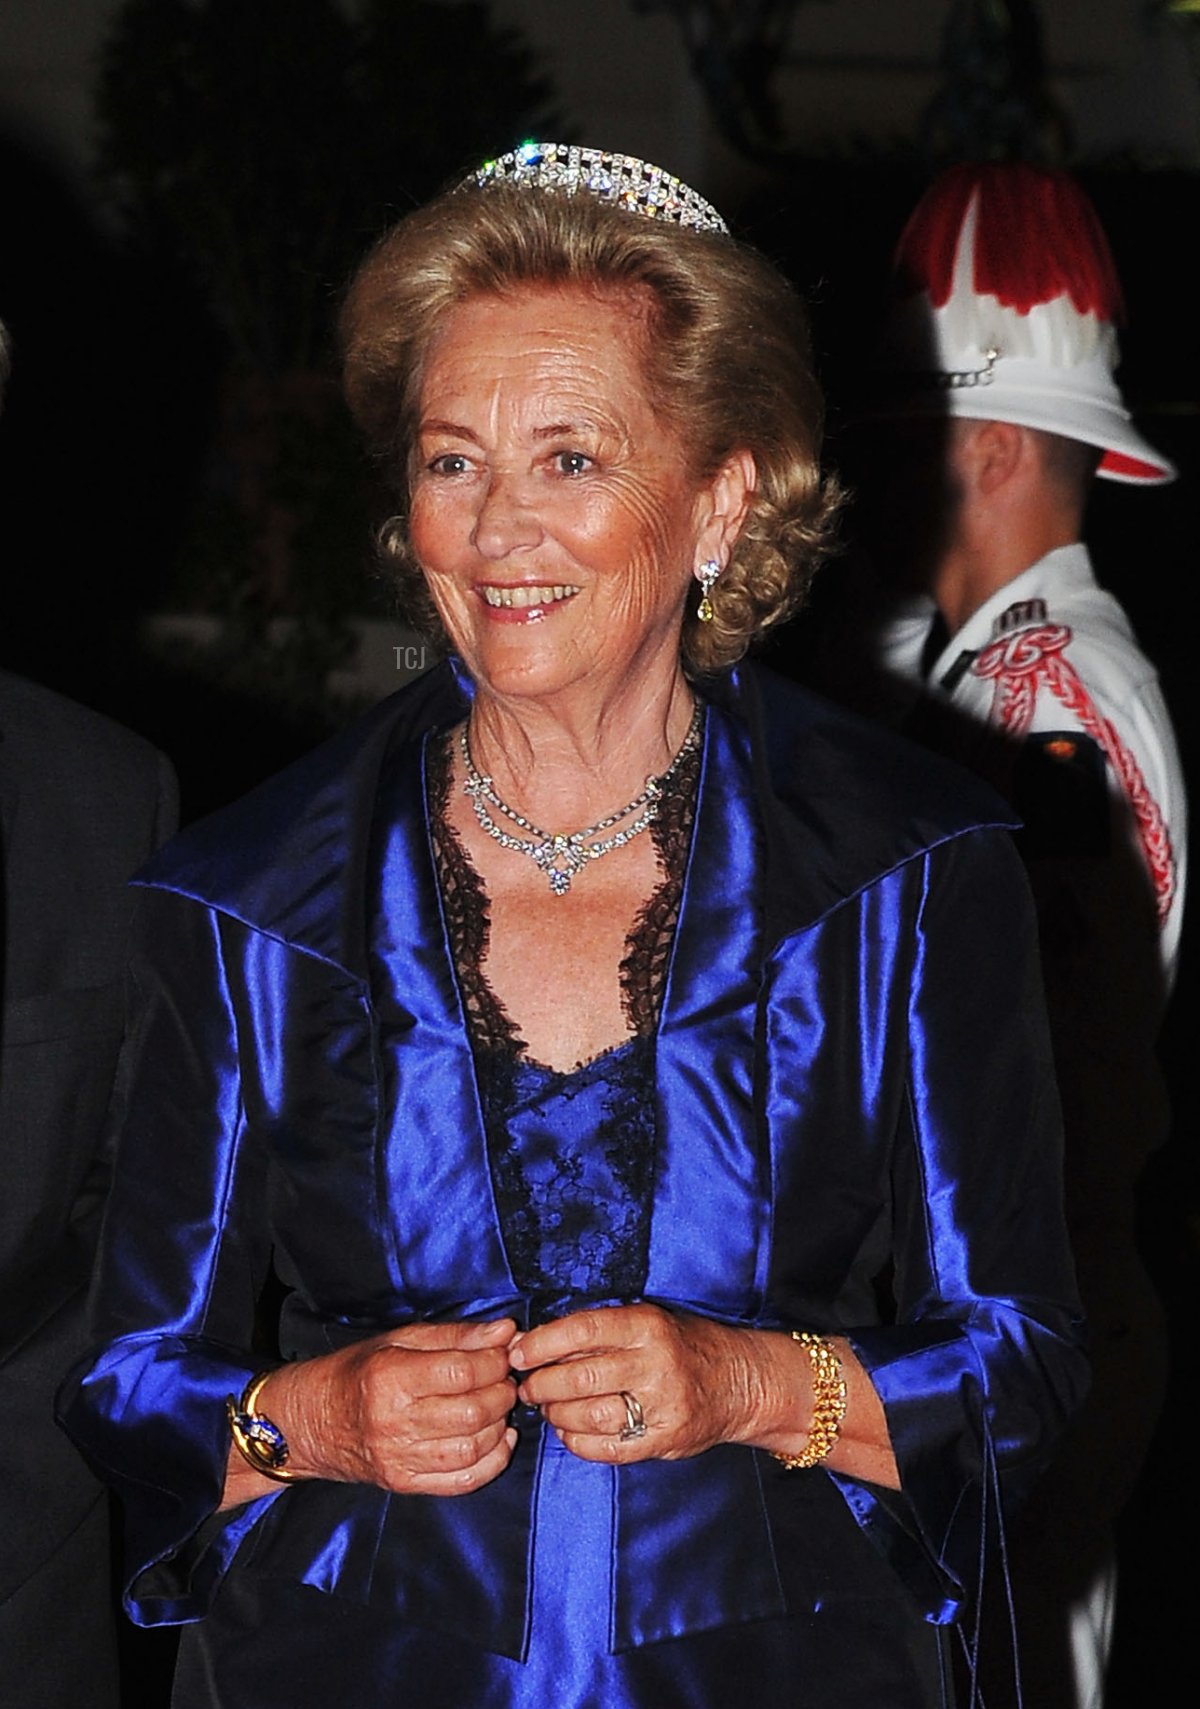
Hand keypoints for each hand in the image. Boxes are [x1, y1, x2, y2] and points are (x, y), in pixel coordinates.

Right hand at [248, 1319, 518, 1497]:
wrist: (310, 1421)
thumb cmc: (357, 1371)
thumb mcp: (400, 1340)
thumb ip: (455, 1336)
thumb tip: (506, 1332)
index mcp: (391, 1378)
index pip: (462, 1372)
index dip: (495, 1361)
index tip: (502, 1353)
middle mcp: (394, 1422)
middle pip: (473, 1412)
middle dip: (502, 1392)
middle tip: (505, 1379)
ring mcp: (399, 1459)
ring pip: (472, 1448)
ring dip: (500, 1425)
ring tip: (499, 1406)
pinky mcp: (404, 1484)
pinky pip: (462, 1481)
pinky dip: (493, 1462)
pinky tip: (500, 1439)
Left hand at [509, 1305, 786, 1463]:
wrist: (740, 1381)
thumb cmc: (682, 1345)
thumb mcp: (648, 1322)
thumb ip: (600, 1331)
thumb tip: (534, 1341)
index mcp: (646, 1325)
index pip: (582, 1330)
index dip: (541, 1342)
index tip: (516, 1353)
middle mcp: (655, 1362)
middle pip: (579, 1377)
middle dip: (541, 1385)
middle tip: (526, 1388)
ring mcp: (662, 1404)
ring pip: (589, 1414)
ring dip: (556, 1415)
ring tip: (549, 1410)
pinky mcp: (665, 1439)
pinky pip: (607, 1447)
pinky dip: (577, 1442)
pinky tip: (570, 1432)